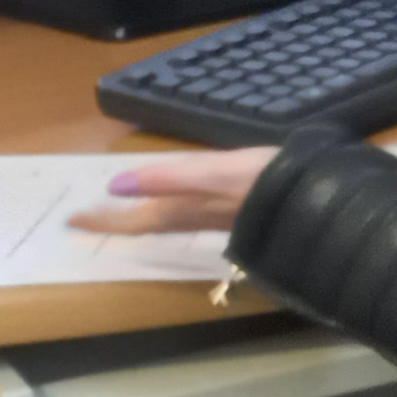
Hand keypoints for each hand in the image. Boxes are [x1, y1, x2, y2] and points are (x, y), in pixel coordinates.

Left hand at [68, 147, 277, 236]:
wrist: (325, 198)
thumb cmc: (267, 182)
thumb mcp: (213, 174)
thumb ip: (167, 178)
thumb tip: (115, 186)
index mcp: (189, 208)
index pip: (136, 219)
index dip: (105, 220)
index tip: (71, 223)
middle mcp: (201, 216)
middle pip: (151, 222)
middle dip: (120, 221)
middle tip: (89, 220)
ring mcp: (223, 216)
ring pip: (172, 220)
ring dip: (146, 218)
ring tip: (127, 214)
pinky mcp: (243, 210)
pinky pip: (194, 214)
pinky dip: (177, 209)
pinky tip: (186, 205)